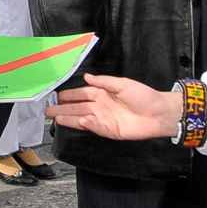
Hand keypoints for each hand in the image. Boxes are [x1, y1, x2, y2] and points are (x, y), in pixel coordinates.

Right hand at [50, 74, 184, 142]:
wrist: (159, 113)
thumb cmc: (144, 96)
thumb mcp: (123, 84)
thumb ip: (104, 82)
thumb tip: (86, 76)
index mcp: (104, 93)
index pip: (82, 94)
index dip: (69, 95)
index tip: (57, 95)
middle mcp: (101, 106)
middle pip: (78, 107)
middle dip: (63, 108)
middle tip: (48, 109)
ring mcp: (104, 119)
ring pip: (82, 118)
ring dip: (68, 118)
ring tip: (54, 117)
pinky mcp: (110, 130)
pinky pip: (94, 127)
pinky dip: (85, 124)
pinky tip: (76, 121)